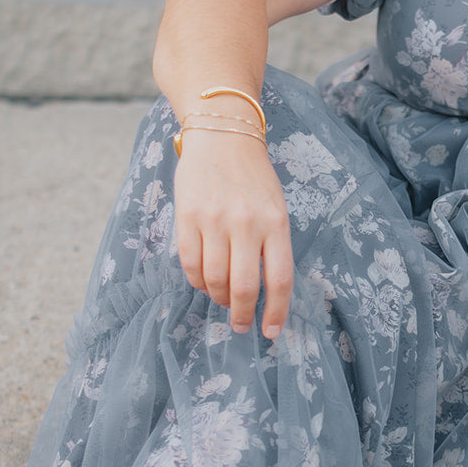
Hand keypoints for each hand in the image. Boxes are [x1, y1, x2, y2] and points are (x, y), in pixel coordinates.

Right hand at [173, 132, 292, 337]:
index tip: (271, 332)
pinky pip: (190, 264)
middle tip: (241, 325)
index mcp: (276, 223)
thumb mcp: (275, 207)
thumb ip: (271, 245)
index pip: (279, 279)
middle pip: (244, 287)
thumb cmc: (253, 177)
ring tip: (222, 298)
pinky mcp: (188, 216)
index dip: (276, 312)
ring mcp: (215, 220)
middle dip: (243, 314)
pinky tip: (204, 282)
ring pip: (214, 279)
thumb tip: (263, 292)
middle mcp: (247, 223)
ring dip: (218, 297)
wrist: (222, 134)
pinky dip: (197, 281)